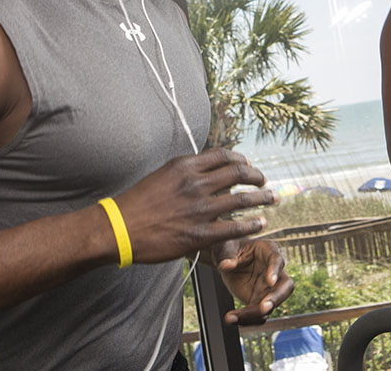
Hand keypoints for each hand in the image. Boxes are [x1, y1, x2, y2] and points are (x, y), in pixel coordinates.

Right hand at [113, 148, 277, 264]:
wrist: (118, 228)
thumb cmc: (135, 204)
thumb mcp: (160, 176)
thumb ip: (184, 172)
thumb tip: (203, 171)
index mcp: (185, 166)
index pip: (223, 156)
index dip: (241, 159)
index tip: (248, 164)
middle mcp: (195, 184)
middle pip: (239, 173)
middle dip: (256, 176)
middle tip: (264, 181)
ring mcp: (199, 209)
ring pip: (243, 199)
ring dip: (262, 198)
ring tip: (272, 199)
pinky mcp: (200, 234)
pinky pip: (235, 227)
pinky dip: (252, 224)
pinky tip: (260, 224)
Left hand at [212, 238, 294, 325]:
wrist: (226, 259)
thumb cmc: (229, 247)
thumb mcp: (226, 247)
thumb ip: (227, 256)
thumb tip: (226, 265)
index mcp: (268, 250)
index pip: (277, 260)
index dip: (275, 271)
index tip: (270, 281)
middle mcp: (274, 271)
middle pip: (284, 287)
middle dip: (276, 299)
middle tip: (264, 308)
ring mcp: (268, 288)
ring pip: (270, 305)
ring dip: (255, 314)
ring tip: (233, 317)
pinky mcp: (259, 300)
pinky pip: (258, 314)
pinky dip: (246, 320)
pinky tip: (231, 319)